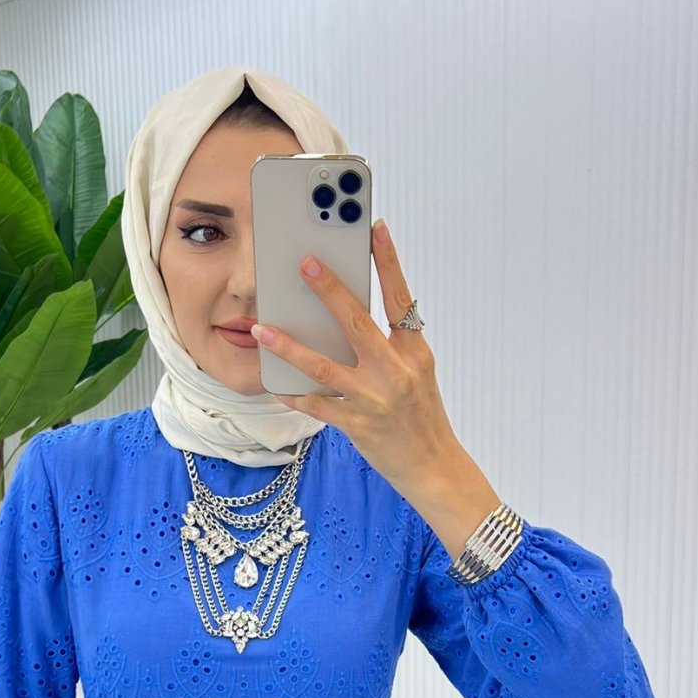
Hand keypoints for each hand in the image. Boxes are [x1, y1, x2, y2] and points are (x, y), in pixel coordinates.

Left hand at [250, 219, 461, 494]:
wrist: (434, 467)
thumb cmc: (422, 417)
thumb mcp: (416, 373)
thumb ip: (390, 345)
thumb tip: (349, 315)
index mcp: (414, 352)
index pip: (400, 299)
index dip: (389, 263)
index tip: (375, 229)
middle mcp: (395, 372)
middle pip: (357, 323)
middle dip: (329, 291)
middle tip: (305, 263)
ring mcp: (374, 400)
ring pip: (324, 366)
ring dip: (289, 346)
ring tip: (262, 330)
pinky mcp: (358, 426)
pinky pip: (317, 406)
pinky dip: (294, 394)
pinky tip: (275, 385)